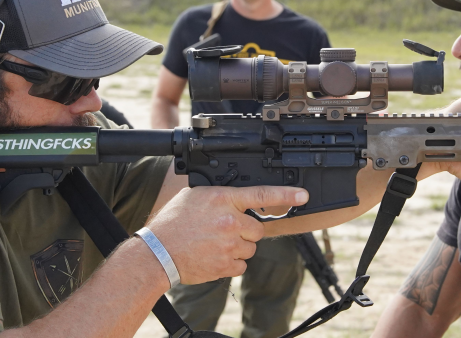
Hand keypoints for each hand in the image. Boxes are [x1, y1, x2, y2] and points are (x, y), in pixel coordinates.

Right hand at [143, 185, 308, 283]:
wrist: (157, 254)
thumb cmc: (172, 223)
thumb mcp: (196, 196)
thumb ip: (221, 196)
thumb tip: (237, 198)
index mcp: (223, 199)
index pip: (262, 194)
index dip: (286, 195)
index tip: (303, 196)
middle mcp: (230, 221)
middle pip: (258, 228)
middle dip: (247, 230)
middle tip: (226, 230)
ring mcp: (230, 245)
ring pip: (251, 247)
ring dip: (239, 247)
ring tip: (215, 243)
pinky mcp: (226, 265)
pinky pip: (242, 264)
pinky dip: (232, 262)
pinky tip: (214, 256)